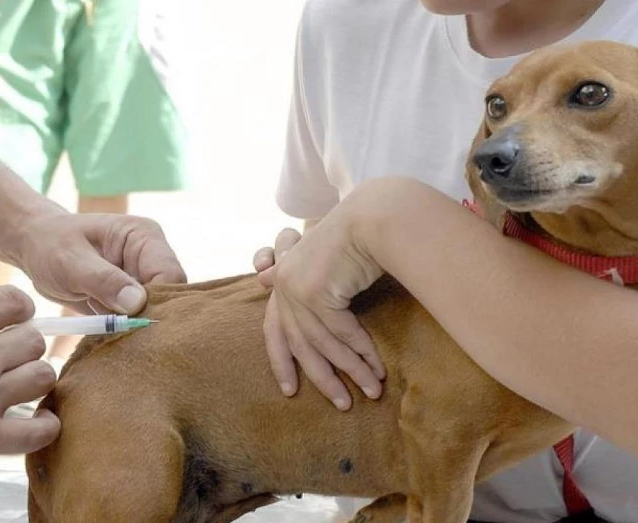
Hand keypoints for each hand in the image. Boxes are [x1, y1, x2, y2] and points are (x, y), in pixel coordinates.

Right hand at [0, 286, 58, 472]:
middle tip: (9, 360)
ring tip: (20, 386)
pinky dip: (46, 426)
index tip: (16, 321)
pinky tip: (39, 419)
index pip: (15, 301)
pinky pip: (38, 431)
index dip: (21, 311)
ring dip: (35, 380)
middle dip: (25, 348)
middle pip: (35, 341)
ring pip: (43, 376)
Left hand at [4, 212, 186, 315]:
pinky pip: (140, 319)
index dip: (158, 302)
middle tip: (122, 335)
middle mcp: (152, 257)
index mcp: (145, 237)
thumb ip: (104, 281)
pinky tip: (107, 332)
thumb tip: (137, 304)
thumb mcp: (70, 261)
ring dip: (135, 326)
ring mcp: (144, 278)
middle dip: (148, 317)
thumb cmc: (50, 244)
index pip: (170, 275)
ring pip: (156, 311)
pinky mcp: (133, 297)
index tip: (132, 323)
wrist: (35, 248)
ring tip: (108, 331)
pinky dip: (126, 330)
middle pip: (169, 296)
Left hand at [255, 215, 385, 410]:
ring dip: (351, 370)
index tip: (290, 390)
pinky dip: (362, 354)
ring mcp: (297, 289)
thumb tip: (260, 275)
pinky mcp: (317, 293)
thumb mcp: (322, 261)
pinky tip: (377, 369)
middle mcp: (283, 285)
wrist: (372, 216)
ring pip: (324, 344)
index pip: (274, 330)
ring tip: (372, 390)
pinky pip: (342, 334)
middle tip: (340, 403)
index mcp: (282, 279)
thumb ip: (299, 279)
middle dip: (321, 377)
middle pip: (299, 345)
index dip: (281, 362)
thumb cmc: (354, 235)